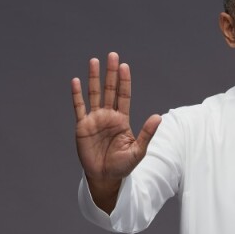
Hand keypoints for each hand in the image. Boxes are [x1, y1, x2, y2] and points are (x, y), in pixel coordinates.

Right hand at [71, 53, 161, 192]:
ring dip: (94, 78)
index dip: (124, 81)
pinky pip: (79, 107)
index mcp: (122, 120)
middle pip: (110, 90)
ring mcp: (95, 120)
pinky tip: (76, 81)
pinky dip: (77, 95)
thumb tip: (158, 117)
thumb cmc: (122, 166)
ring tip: (94, 61)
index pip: (124, 96)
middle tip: (113, 55)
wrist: (105, 178)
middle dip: (111, 73)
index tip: (125, 66)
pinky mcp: (82, 126)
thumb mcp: (138, 151)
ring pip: (94, 94)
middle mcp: (108, 116)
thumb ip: (146, 133)